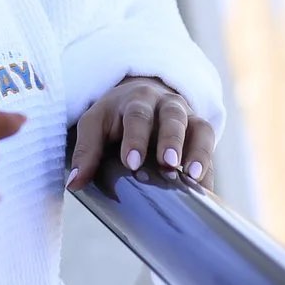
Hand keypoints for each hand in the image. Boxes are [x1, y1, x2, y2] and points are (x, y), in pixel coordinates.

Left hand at [65, 76, 214, 190]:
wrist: (143, 95)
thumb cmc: (115, 116)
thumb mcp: (95, 124)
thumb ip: (86, 151)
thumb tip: (74, 184)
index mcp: (136, 100)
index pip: (137, 115)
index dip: (136, 138)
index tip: (132, 162)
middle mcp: (166, 105)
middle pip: (172, 117)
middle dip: (171, 140)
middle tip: (167, 162)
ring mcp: (187, 117)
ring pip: (199, 127)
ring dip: (198, 151)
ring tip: (193, 176)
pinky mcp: (200, 133)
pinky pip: (210, 147)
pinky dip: (208, 166)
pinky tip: (205, 190)